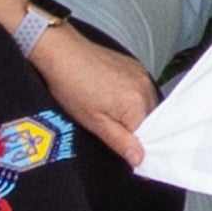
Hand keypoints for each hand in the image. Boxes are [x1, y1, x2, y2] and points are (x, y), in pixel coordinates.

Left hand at [22, 20, 157, 164]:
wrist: (62, 53)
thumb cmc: (71, 86)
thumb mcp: (93, 122)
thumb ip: (119, 141)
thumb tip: (139, 158)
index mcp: (137, 104)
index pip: (147, 135)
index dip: (132, 142)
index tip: (118, 143)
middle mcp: (146, 88)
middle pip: (149, 120)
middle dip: (133, 127)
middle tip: (107, 125)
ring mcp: (142, 75)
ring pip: (145, 105)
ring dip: (132, 112)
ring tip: (106, 107)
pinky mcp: (135, 67)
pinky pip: (141, 90)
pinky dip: (130, 97)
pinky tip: (109, 95)